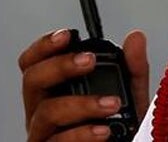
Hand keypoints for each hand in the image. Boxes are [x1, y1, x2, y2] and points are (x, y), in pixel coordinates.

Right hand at [18, 28, 149, 140]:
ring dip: (80, 104)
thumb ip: (132, 70)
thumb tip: (136, 38)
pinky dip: (81, 134)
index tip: (67, 35)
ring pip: (46, 112)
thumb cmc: (117, 133)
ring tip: (110, 104)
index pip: (33, 64)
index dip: (44, 46)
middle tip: (88, 61)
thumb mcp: (129, 98)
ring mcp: (44, 136)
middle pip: (32, 80)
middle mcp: (42, 112)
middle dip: (60, 66)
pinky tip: (103, 131)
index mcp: (53, 93)